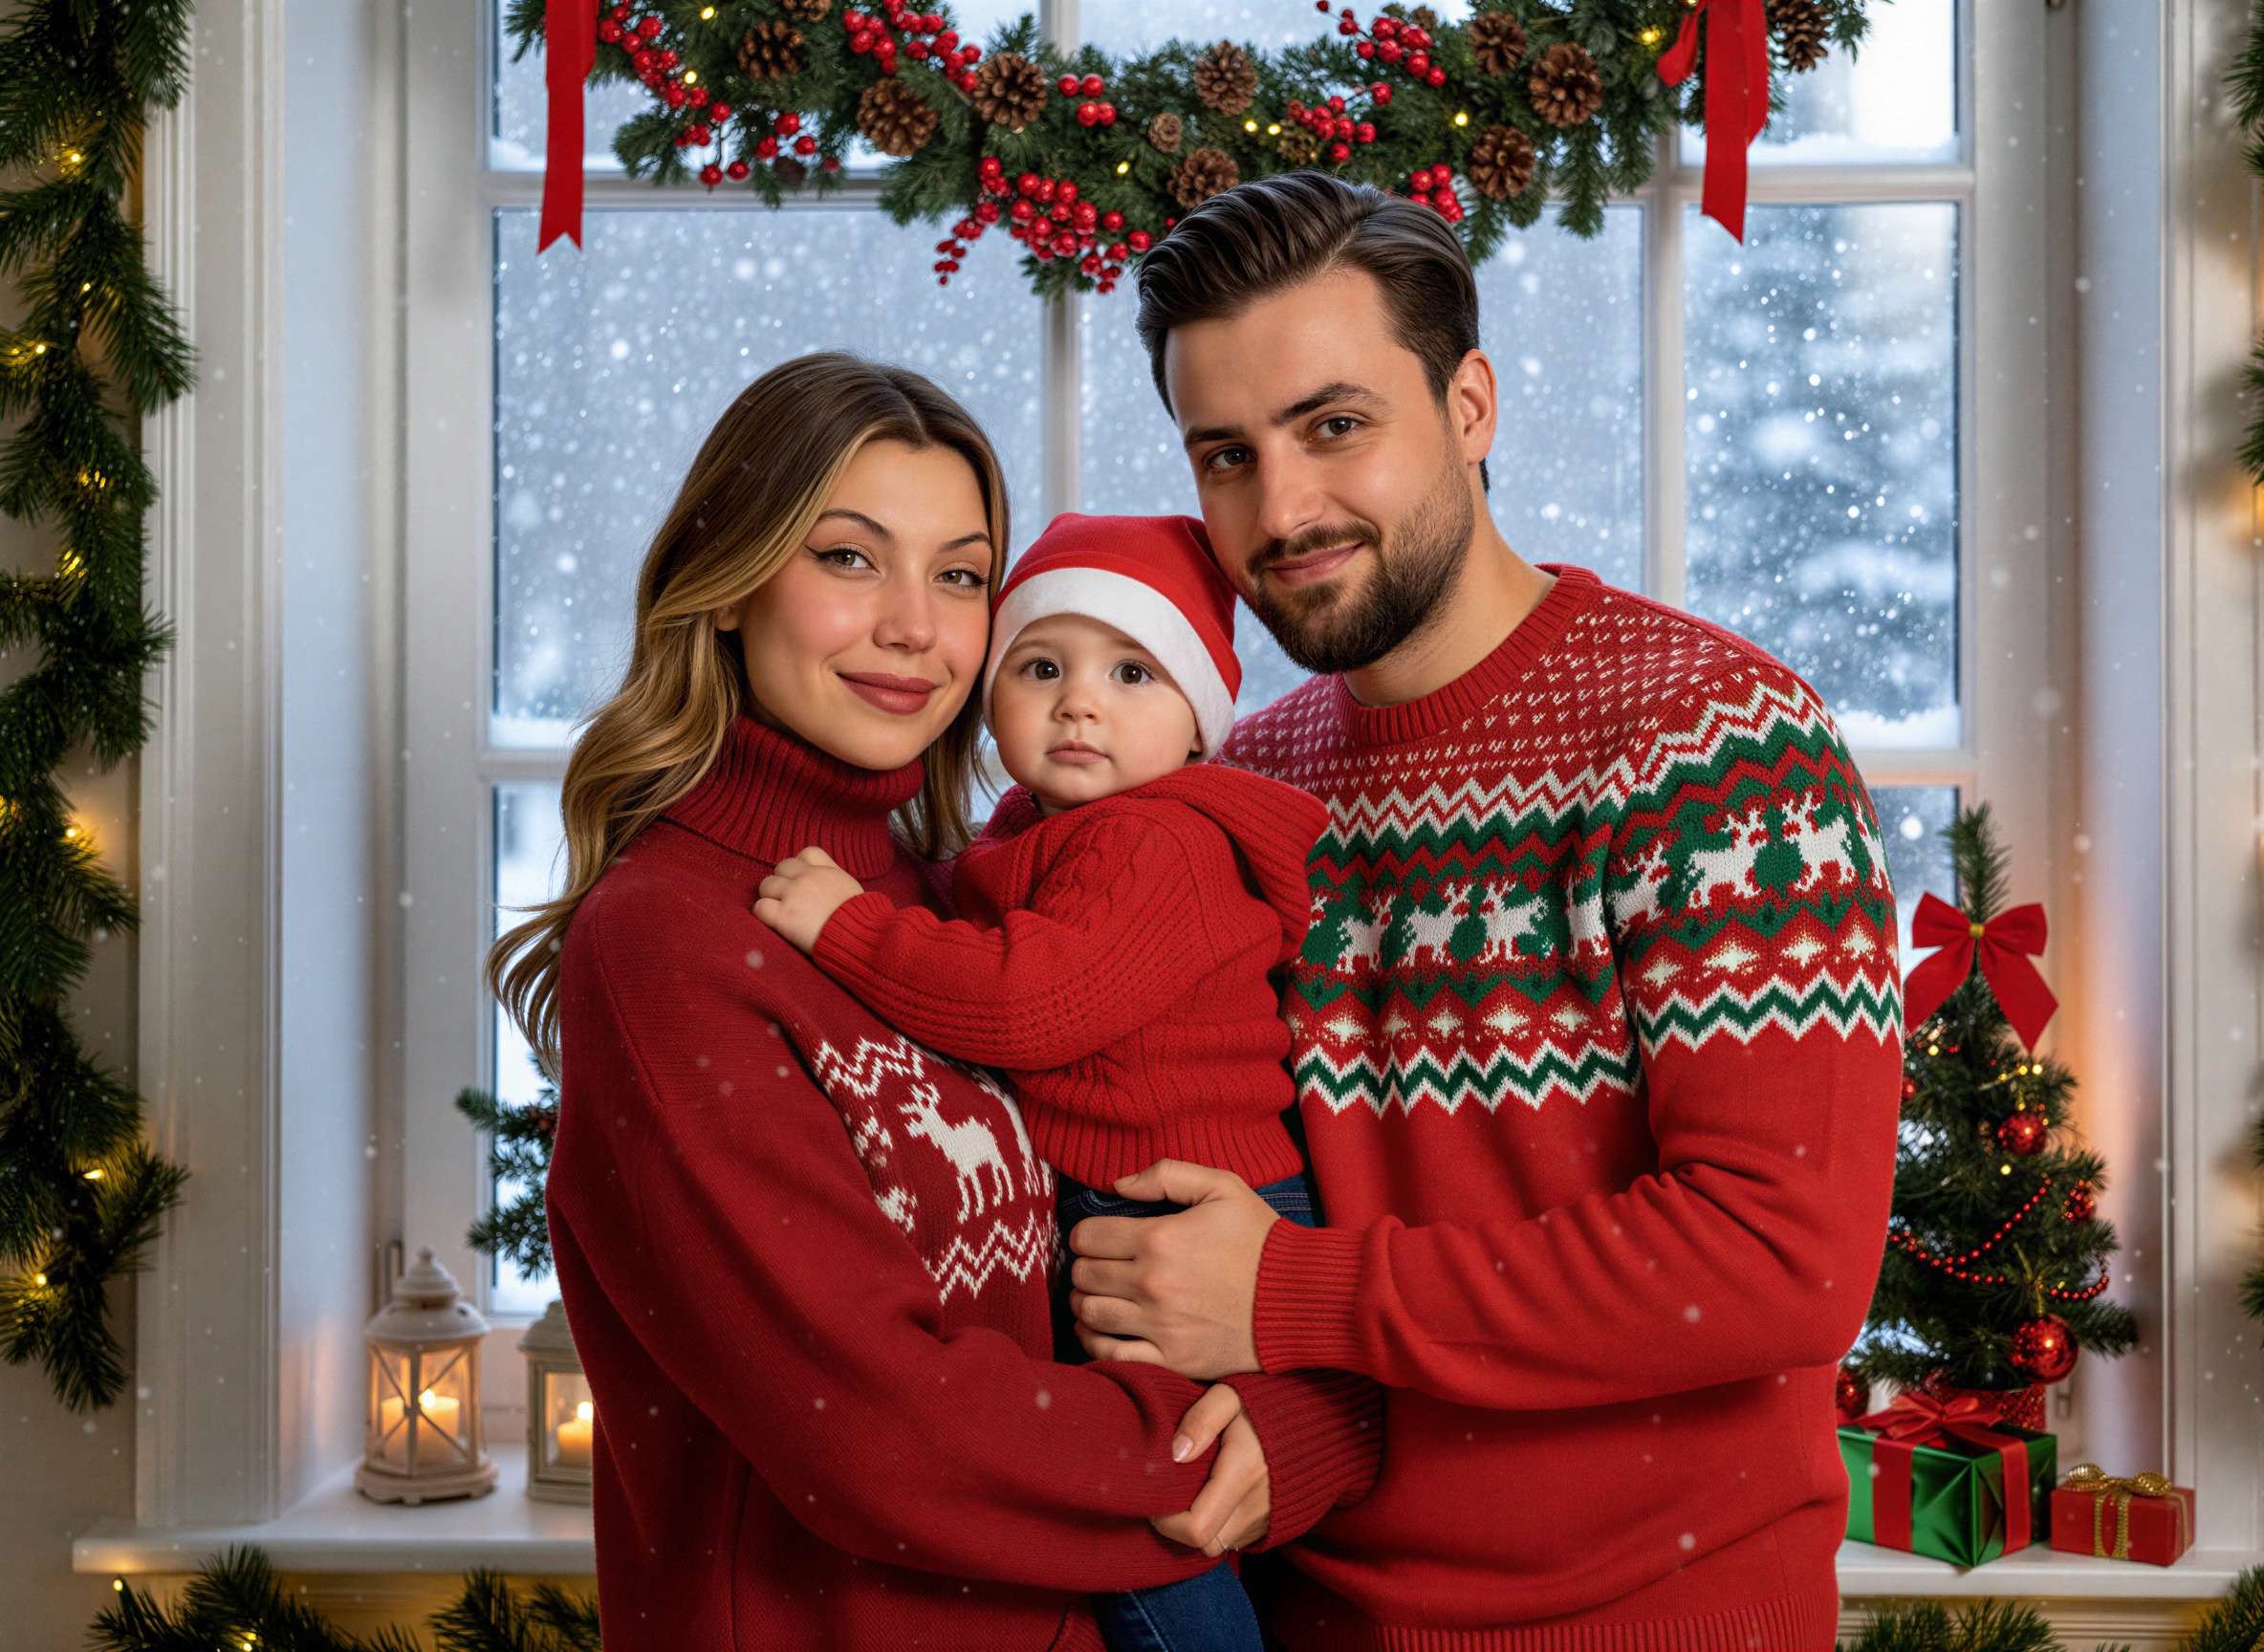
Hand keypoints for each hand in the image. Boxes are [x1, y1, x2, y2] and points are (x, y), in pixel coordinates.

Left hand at [754, 847, 864, 952]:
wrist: (859, 936)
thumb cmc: (861, 919)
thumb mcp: (852, 888)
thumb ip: (835, 880)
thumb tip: (829, 885)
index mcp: (826, 870)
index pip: (806, 853)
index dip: (801, 867)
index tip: (804, 881)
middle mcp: (807, 877)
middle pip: (781, 867)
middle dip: (783, 882)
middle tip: (790, 900)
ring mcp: (793, 895)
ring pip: (765, 885)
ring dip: (770, 897)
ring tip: (781, 912)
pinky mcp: (783, 916)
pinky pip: (759, 907)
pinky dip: (762, 914)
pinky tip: (773, 922)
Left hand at [1067, 1160, 1275, 1378]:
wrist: (1300, 1296)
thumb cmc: (1261, 1240)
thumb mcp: (1222, 1187)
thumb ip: (1166, 1175)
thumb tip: (1117, 1186)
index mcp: (1159, 1238)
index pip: (1087, 1236)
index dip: (1086, 1234)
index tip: (1098, 1237)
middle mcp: (1152, 1283)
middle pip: (1083, 1275)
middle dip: (1085, 1266)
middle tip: (1098, 1265)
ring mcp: (1160, 1325)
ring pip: (1089, 1314)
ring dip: (1085, 1302)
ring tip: (1097, 1294)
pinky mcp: (1173, 1359)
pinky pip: (1110, 1355)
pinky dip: (1094, 1343)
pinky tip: (1099, 1331)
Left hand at [1150, 1385, 1270, 1555]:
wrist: (1320, 1416)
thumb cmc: (1267, 1401)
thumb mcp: (1231, 1395)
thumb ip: (1202, 1418)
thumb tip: (1175, 1453)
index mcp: (1243, 1474)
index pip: (1195, 1528)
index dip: (1166, 1522)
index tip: (1156, 1496)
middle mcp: (1258, 1505)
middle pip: (1205, 1545)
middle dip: (1178, 1528)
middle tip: (1169, 1495)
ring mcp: (1270, 1518)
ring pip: (1222, 1544)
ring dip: (1201, 1527)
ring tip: (1192, 1492)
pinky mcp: (1276, 1522)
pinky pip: (1239, 1537)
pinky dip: (1221, 1525)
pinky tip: (1215, 1495)